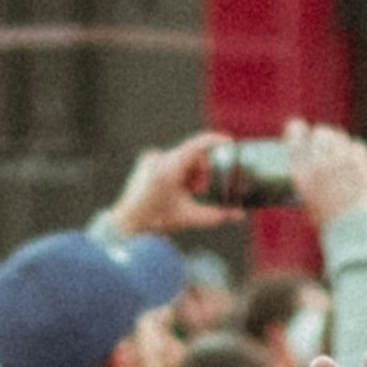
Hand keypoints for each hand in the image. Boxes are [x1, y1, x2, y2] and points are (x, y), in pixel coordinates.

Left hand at [107, 133, 229, 239]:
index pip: (197, 146)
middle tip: (198, 191)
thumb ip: (217, 215)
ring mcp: (151, 158)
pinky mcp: (147, 161)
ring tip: (185, 193)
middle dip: (201, 172)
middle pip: (192, 155)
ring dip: (190, 174)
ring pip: (182, 158)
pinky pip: (170, 161)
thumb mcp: (190, 218)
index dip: (215, 141)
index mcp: (169, 169)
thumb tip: (238, 215)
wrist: (128, 225)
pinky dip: (179, 173)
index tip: (229, 142)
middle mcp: (158, 159)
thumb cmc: (156, 221)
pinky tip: (172, 190)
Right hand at [283, 120, 366, 233]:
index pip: (294, 133)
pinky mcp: (361, 164)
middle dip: (321, 136)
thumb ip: (308, 180)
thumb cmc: (329, 224)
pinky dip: (353, 151)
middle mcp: (320, 162)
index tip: (298, 128)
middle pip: (320, 133)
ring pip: (339, 136)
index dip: (296, 128)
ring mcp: (342, 161)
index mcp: (301, 172)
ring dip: (337, 142)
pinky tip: (353, 160)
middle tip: (324, 144)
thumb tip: (312, 166)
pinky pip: (356, 145)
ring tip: (339, 153)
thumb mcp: (307, 202)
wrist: (353, 234)